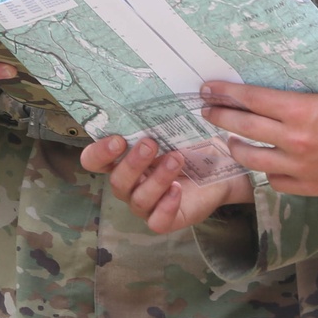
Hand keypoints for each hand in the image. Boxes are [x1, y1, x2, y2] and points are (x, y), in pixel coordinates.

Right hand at [80, 135, 252, 232]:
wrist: (223, 162)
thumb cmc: (192, 142)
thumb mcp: (174, 128)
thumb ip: (155, 120)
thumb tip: (146, 95)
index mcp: (124, 160)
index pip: (94, 161)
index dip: (99, 153)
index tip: (117, 139)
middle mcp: (131, 184)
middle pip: (117, 181)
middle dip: (133, 162)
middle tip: (151, 143)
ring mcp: (147, 204)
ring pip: (139, 199)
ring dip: (157, 178)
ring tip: (177, 158)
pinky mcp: (167, 219)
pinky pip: (157, 221)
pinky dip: (165, 205)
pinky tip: (177, 189)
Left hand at [201, 84, 317, 195]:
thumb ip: (301, 97)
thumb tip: (276, 93)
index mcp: (300, 110)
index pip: (252, 99)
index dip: (227, 93)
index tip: (209, 89)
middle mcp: (294, 138)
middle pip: (244, 127)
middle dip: (220, 116)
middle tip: (206, 110)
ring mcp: (299, 165)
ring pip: (253, 158)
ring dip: (237, 147)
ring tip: (230, 140)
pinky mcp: (308, 186)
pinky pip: (276, 180)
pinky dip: (268, 172)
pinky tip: (266, 164)